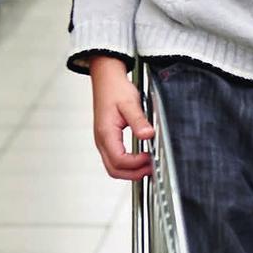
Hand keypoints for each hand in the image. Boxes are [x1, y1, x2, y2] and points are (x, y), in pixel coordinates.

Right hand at [89, 56, 154, 180]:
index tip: (149, 157)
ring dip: (130, 171)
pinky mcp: (107, 138)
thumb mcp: (130, 103)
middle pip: (114, 169)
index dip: (135, 164)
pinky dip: (127, 163)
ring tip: (147, 165)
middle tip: (150, 168)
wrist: (106, 78)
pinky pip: (114, 158)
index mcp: (106, 133)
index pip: (119, 160)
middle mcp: (102, 140)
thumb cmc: (115, 89)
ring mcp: (103, 141)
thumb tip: (148, 135)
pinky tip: (139, 157)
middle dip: (133, 173)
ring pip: (113, 166)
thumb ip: (138, 120)